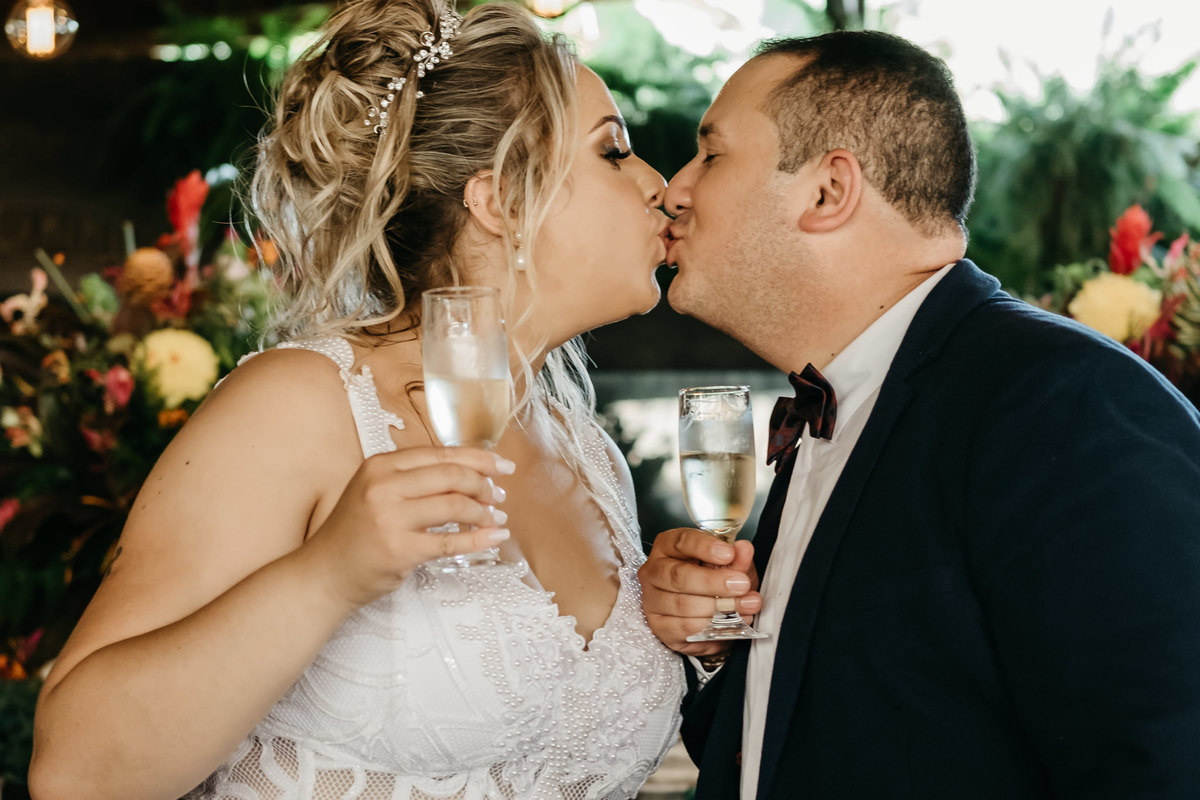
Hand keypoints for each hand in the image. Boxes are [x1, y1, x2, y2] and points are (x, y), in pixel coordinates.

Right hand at [299, 447, 513, 609]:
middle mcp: (384, 486)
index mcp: (381, 465)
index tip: (502, 466)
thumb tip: (469, 471)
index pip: (441, 454)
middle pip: (453, 476)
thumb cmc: (355, 533)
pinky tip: (494, 538)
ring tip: (495, 518)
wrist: (324, 573)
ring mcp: (391, 518)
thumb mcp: (376, 490)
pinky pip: (451, 541)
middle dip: (484, 485)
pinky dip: (479, 539)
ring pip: (455, 505)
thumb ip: (413, 478)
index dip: (478, 459)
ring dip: (484, 512)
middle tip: (499, 496)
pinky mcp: (400, 550)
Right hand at [638, 527, 761, 655]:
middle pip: (678, 575)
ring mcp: (653, 600)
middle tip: (741, 584)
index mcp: (668, 547)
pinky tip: (731, 621)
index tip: (729, 554)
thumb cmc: (710, 580)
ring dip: (719, 607)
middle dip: (714, 582)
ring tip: (745, 605)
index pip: (681, 541)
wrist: (702, 612)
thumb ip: (736, 559)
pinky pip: (685, 628)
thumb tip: (743, 549)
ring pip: (683, 605)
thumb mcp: (727, 565)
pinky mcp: (659, 626)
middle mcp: (654, 571)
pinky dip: (711, 626)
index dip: (705, 547)